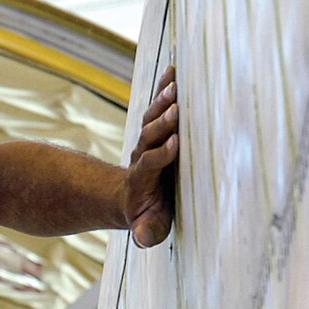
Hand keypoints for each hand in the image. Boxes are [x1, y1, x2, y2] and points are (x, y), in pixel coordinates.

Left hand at [120, 65, 179, 247]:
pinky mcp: (154, 130)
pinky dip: (164, 89)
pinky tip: (173, 70)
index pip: (150, 164)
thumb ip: (148, 231)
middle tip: (175, 109)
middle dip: (162, 123)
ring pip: (152, 118)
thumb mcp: (149, 228)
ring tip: (175, 84)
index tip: (175, 144)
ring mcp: (147, 141)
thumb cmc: (148, 216)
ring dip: (162, 102)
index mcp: (143, 179)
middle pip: (149, 136)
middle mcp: (142, 156)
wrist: (132, 199)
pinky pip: (157, 107)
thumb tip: (143, 238)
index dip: (161, 154)